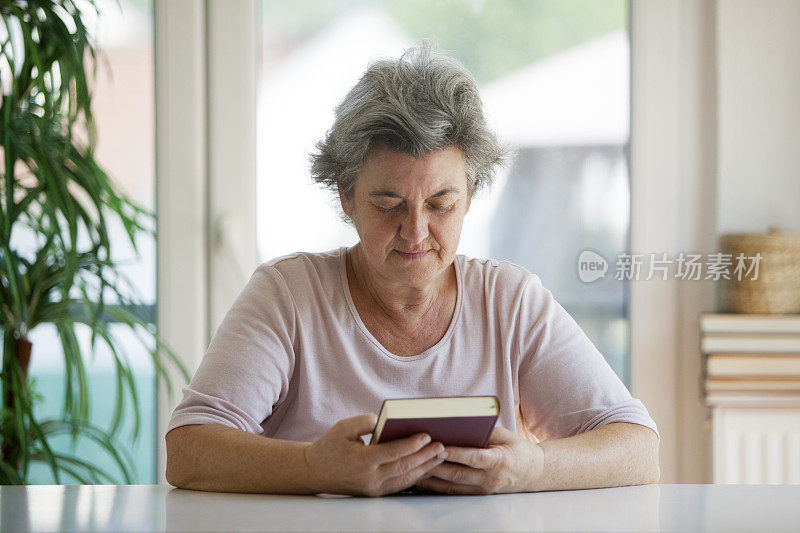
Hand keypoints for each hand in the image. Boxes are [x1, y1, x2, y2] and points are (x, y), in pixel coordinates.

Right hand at [303, 413, 447, 496]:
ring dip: (424, 467)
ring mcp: (373, 488)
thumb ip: (364, 421)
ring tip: (440, 456)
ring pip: (405, 479)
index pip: (392, 453)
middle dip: (424, 456)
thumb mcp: (342, 427)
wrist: (315, 472)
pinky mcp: (375, 493)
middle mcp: (369, 477)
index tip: (426, 435)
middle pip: (403, 466)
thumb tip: (384, 420)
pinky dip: (416, 477)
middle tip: (441, 445)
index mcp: (361, 461)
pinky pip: (400, 485)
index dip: (411, 444)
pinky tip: (427, 468)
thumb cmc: (330, 446)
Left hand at [414, 426, 542, 494]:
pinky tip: (424, 480)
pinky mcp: (479, 495)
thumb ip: (482, 433)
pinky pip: (455, 492)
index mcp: (499, 461)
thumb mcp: (504, 436)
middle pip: (459, 474)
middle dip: (437, 466)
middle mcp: (491, 479)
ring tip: (414, 470)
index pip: (474, 457)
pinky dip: (438, 487)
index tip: (439, 447)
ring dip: (433, 479)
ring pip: (453, 487)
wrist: (533, 473)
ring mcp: (484, 490)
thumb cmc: (516, 449)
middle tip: (418, 457)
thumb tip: (456, 427)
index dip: (456, 453)